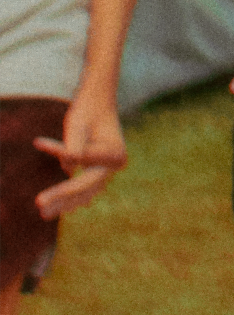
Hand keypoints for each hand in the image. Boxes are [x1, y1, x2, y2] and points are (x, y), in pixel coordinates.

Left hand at [35, 89, 121, 217]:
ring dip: (65, 201)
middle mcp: (115, 164)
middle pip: (86, 187)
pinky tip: (56, 202)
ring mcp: (108, 168)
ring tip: (45, 212)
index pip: (84, 174)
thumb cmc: (86, 111)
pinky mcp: (98, 168)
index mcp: (114, 155)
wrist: (97, 101)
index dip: (61, 182)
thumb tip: (69, 168)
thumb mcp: (77, 125)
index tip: (37, 179)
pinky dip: (65, 187)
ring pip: (85, 190)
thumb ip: (74, 145)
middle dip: (62, 200)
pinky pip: (80, 181)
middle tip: (41, 212)